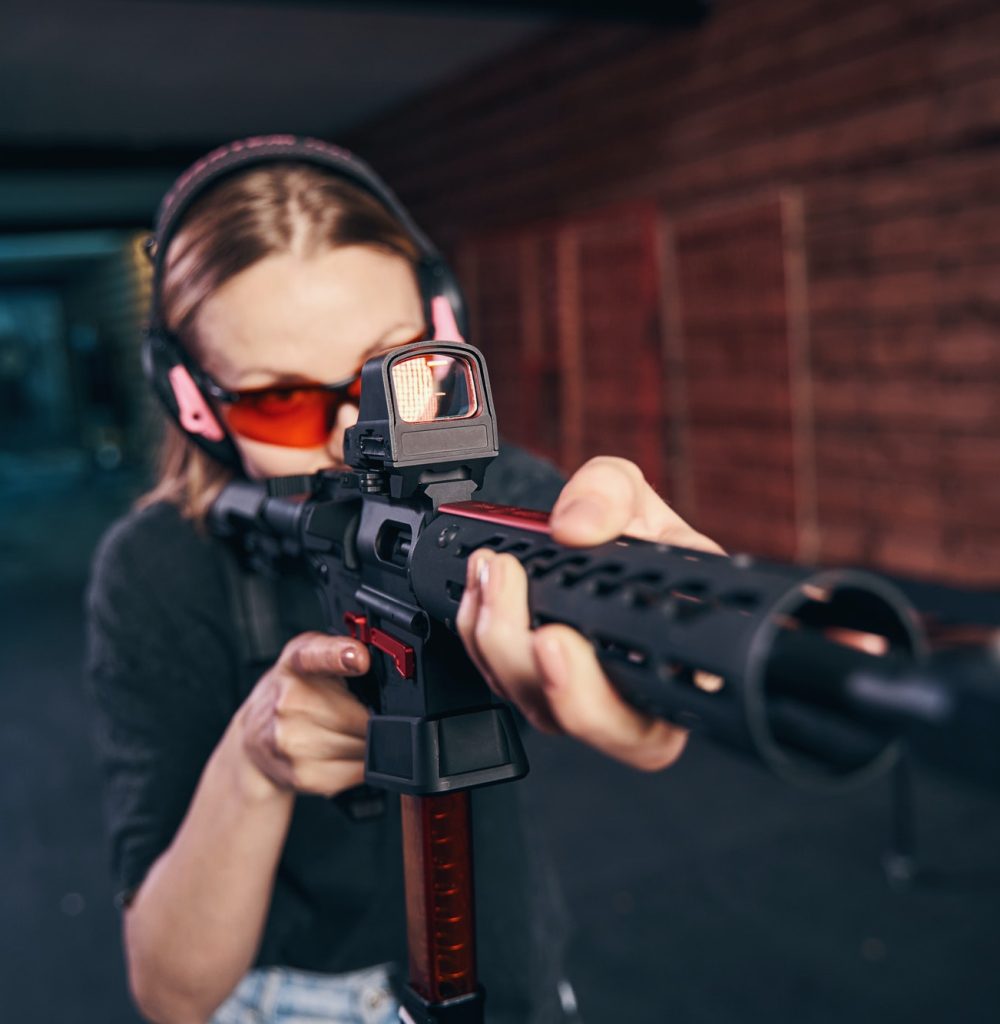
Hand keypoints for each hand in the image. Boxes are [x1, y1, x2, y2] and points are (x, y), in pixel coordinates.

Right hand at [236, 632, 371, 797]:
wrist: (254, 738)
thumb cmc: (294, 693)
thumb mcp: (312, 655)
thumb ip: (344, 648)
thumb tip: (374, 662)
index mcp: (297, 662)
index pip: (316, 654)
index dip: (340, 654)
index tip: (360, 658)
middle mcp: (289, 701)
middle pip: (361, 717)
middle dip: (370, 717)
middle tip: (356, 712)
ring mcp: (291, 741)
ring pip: (363, 747)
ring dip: (366, 742)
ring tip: (344, 732)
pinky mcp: (301, 774)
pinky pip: (357, 771)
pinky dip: (358, 764)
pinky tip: (339, 751)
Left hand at [456, 456, 723, 771]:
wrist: (604, 531)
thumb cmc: (634, 525)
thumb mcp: (632, 489)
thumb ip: (610, 494)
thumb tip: (576, 528)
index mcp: (679, 665)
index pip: (646, 726)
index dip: (594, 698)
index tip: (554, 640)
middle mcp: (631, 694)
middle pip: (580, 725)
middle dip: (531, 667)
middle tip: (510, 598)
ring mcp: (580, 693)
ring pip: (534, 707)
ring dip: (497, 644)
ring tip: (492, 574)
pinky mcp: (534, 681)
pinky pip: (500, 679)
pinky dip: (479, 635)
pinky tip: (479, 588)